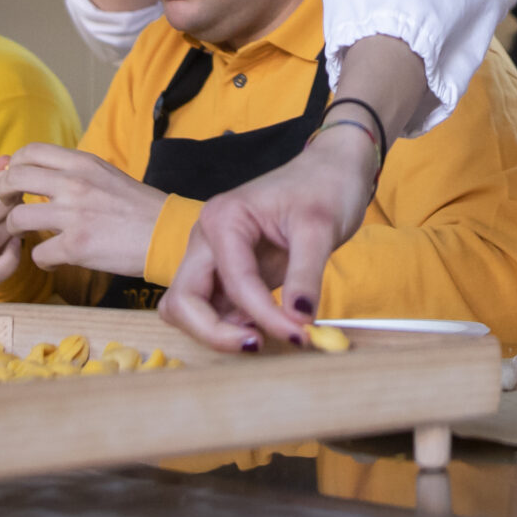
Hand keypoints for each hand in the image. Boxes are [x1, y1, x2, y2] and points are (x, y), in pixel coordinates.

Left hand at [0, 144, 167, 274]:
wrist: (166, 233)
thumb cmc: (137, 206)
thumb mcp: (105, 174)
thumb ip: (74, 171)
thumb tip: (42, 174)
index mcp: (82, 162)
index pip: (29, 152)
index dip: (14, 167)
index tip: (15, 181)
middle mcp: (74, 184)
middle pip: (13, 179)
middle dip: (2, 196)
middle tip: (10, 208)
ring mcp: (73, 216)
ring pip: (17, 218)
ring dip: (16, 230)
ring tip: (28, 236)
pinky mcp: (76, 247)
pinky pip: (38, 254)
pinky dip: (42, 260)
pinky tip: (54, 259)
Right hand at [161, 124, 379, 351]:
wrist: (333, 171)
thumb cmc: (325, 187)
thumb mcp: (320, 228)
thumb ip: (306, 275)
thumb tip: (299, 320)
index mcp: (222, 219)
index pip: (232, 282)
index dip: (264, 315)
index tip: (301, 335)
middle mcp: (207, 239)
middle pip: (183, 301)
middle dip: (213, 332)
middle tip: (258, 345)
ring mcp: (213, 257)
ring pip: (190, 310)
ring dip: (219, 332)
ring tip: (266, 336)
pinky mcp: (228, 273)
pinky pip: (215, 309)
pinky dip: (232, 325)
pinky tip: (268, 326)